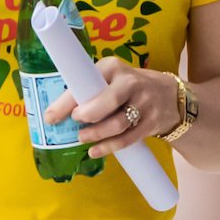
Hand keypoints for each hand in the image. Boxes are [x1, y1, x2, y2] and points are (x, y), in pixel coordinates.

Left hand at [44, 57, 181, 155]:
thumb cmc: (127, 87)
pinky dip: (109, 147)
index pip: (88, 81)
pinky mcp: (151, 122)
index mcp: (114, 67)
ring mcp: (144, 103)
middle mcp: (131, 83)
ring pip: (118, 123)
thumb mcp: (109, 78)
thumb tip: (52, 114)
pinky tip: (95, 151)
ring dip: (97, 134)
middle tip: (75, 122)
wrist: (168, 95)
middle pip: (108, 101)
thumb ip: (86, 91)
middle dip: (88, 115)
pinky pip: (128, 138)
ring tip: (82, 138)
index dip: (68, 101)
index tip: (51, 117)